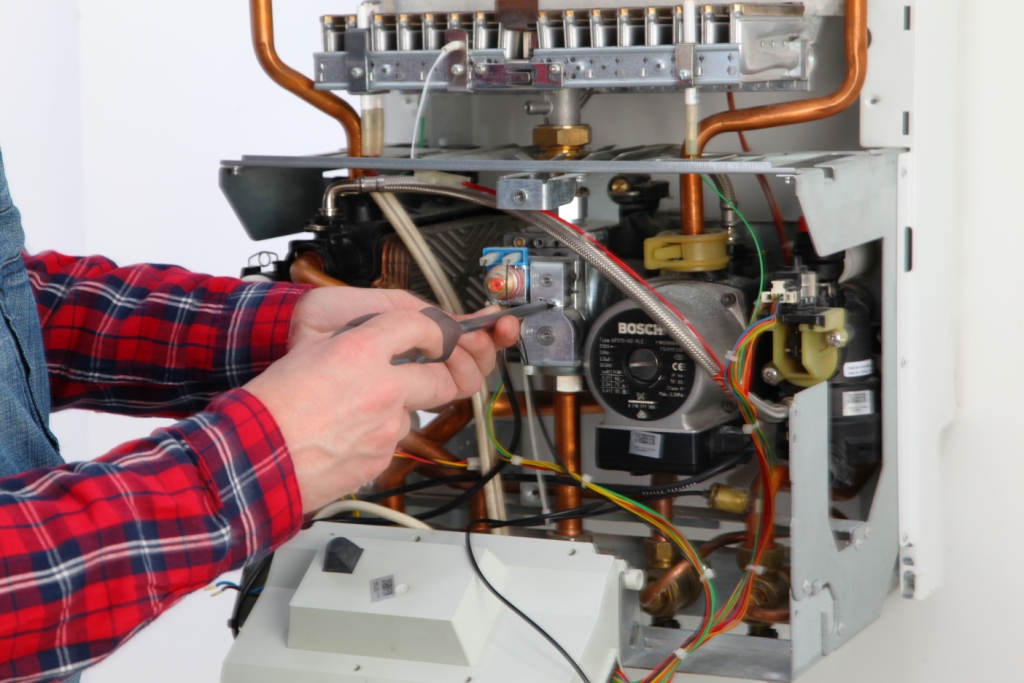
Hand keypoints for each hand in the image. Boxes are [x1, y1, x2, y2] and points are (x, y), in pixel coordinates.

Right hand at [249, 306, 516, 511]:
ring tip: (353, 413)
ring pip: (413, 412)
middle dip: (441, 374)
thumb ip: (352, 342)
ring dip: (397, 409)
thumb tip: (380, 339)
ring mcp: (386, 428)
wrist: (253, 463)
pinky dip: (378, 437)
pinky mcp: (382, 459)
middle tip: (427, 372)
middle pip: (442, 377)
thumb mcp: (308, 351)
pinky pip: (393, 442)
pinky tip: (346, 437)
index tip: (438, 335)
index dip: (437, 329)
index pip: (423, 325)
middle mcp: (382, 389)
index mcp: (360, 351)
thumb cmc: (268, 410)